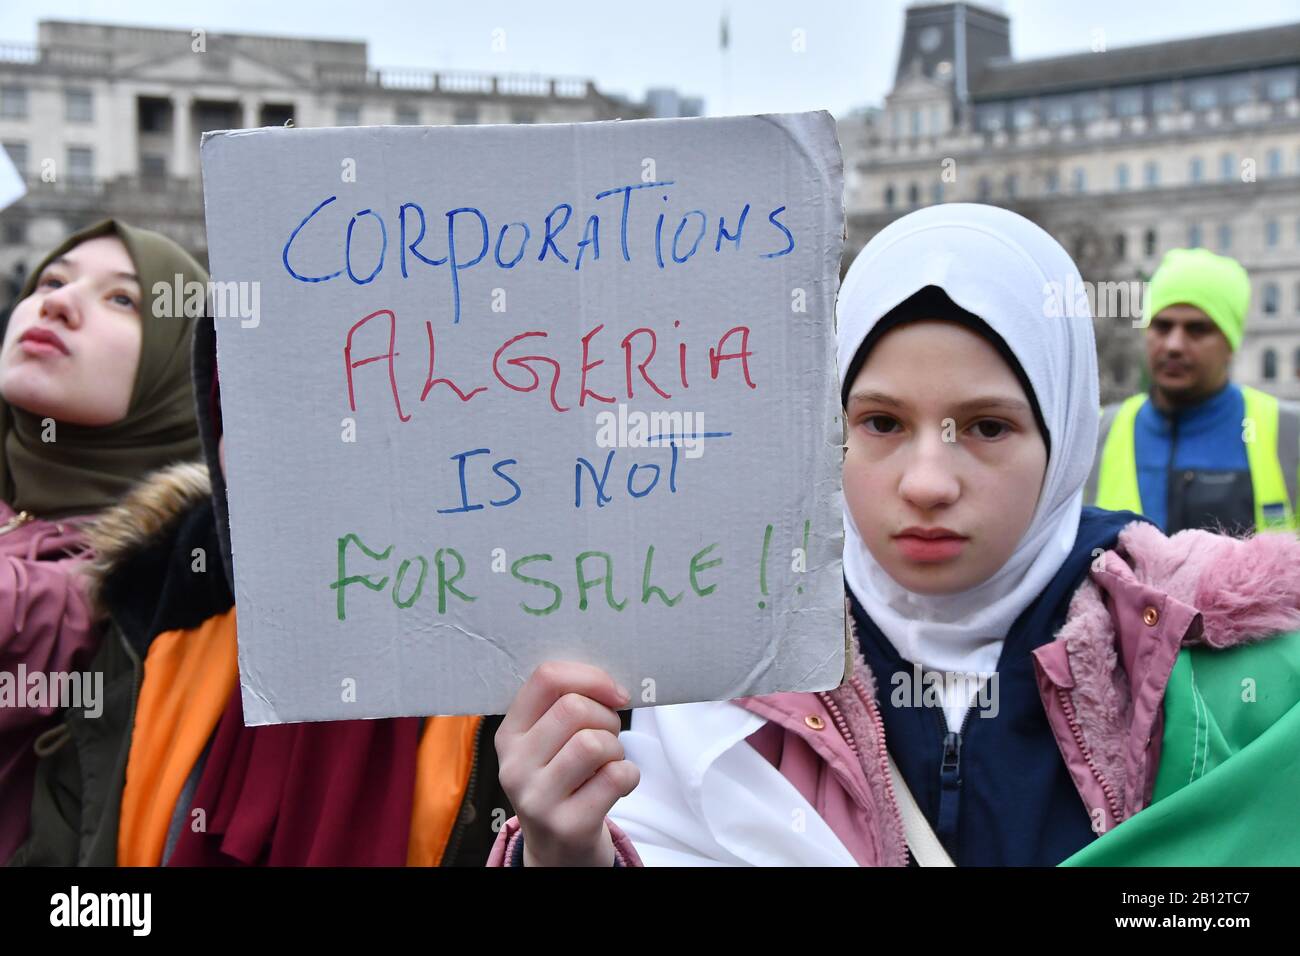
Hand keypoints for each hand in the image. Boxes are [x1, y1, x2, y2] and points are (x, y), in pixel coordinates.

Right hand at [496, 661, 639, 865]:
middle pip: (574, 708)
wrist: (557, 850)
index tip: (613, 692)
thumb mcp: (547, 743)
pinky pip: (615, 777)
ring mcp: (537, 799)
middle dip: (606, 717)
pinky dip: (629, 774)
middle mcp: (514, 765)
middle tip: (608, 736)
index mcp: (509, 734)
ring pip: (593, 742)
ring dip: (616, 748)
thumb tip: (611, 686)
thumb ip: (565, 707)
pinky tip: (616, 785)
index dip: (590, 677)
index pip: (546, 678)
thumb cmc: (562, 782)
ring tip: (609, 762)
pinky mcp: (567, 825)